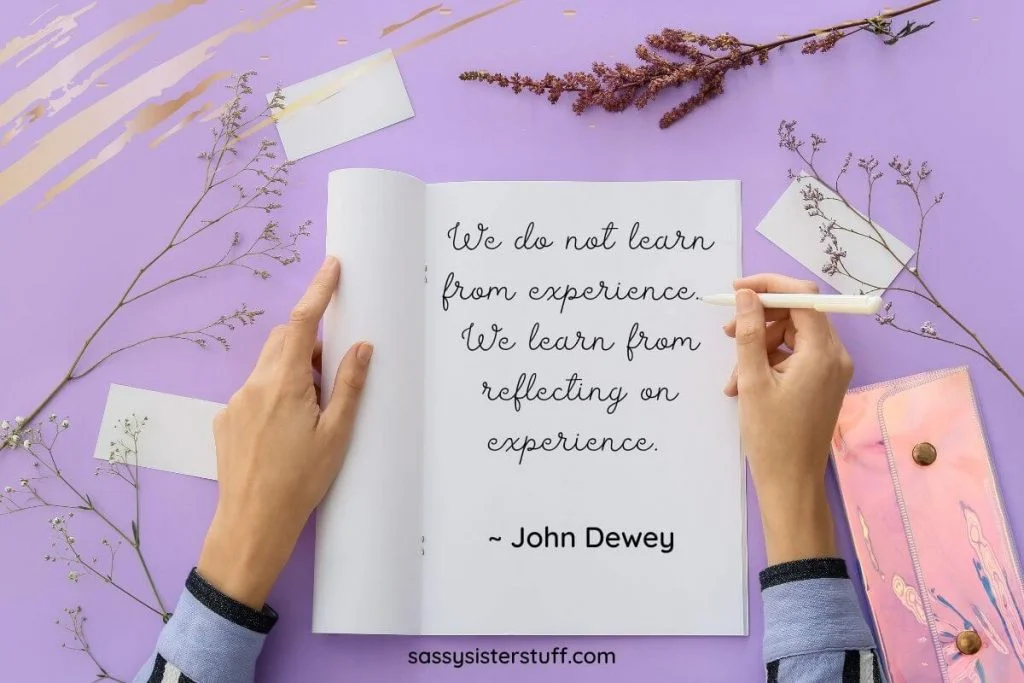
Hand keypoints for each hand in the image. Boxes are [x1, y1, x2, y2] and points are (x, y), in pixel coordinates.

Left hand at [197, 256, 372, 607]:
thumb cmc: (300, 482)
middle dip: (307, 342)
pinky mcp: (224, 421)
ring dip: (292, 372)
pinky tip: (286, 432)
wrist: (252, 524)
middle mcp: (254, 385)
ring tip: (312, 412)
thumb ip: (349, 386)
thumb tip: (362, 347)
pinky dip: (274, 395)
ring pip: (267, 368)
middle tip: (331, 369)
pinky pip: (253, 392)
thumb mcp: (337, 434)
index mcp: (284, 384)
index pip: (302, 323)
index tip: (332, 268)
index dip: (318, 291)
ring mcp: (234, 403)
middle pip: (282, 342)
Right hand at [723, 274, 852, 563]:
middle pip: (798, 315)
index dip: (769, 286)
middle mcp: (835, 356)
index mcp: (823, 352)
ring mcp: (831, 371)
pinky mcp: (823, 383)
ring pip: (792, 337)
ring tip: (733, 376)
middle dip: (760, 320)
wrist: (791, 483)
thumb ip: (750, 333)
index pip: (803, 296)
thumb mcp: (753, 380)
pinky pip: (795, 357)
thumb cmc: (772, 437)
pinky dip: (768, 363)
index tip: (737, 290)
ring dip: (759, 347)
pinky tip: (744, 385)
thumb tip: (746, 295)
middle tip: (728, 333)